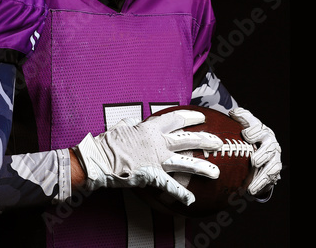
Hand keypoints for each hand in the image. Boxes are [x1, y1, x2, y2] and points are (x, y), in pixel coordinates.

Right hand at [74, 109, 223, 204]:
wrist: (98, 159)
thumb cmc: (106, 143)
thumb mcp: (119, 128)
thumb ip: (130, 124)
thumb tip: (132, 122)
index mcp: (148, 127)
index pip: (175, 119)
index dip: (190, 117)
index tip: (202, 118)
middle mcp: (156, 142)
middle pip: (187, 139)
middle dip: (206, 140)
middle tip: (219, 143)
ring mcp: (156, 159)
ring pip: (185, 162)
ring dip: (203, 167)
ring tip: (216, 172)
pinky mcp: (152, 175)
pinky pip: (170, 186)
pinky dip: (181, 193)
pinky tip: (191, 200)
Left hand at [228, 107, 281, 195]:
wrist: (259, 143)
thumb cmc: (248, 131)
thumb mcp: (245, 122)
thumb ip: (241, 116)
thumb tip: (233, 113)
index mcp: (262, 130)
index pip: (260, 129)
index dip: (254, 131)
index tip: (246, 135)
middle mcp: (270, 144)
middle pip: (269, 149)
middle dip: (262, 155)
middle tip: (254, 161)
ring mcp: (274, 157)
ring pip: (271, 167)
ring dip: (262, 178)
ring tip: (252, 187)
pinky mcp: (273, 169)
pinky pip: (269, 178)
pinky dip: (261, 185)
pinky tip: (252, 192)